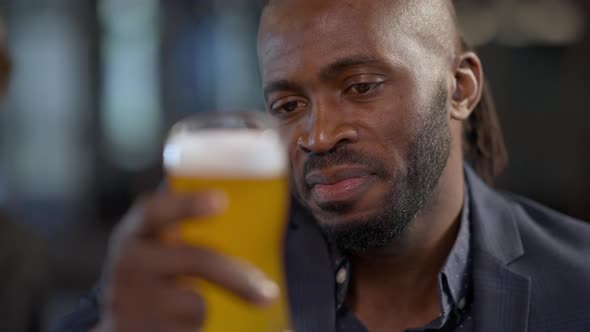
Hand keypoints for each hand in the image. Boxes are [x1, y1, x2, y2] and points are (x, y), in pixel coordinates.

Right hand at [95, 192, 278, 331]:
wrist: (121, 329)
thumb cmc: (152, 277)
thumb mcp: (154, 249)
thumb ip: (180, 230)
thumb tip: (236, 205)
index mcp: (133, 234)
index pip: (154, 211)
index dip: (186, 204)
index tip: (221, 201)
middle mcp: (127, 265)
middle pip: (196, 261)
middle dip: (237, 277)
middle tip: (269, 293)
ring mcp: (130, 303)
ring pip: (196, 303)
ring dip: (203, 309)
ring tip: (186, 309)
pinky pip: (188, 331)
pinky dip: (193, 331)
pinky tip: (177, 328)